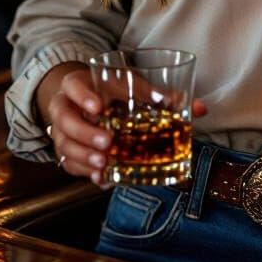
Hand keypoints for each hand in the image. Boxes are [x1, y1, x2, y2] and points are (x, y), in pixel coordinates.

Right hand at [45, 67, 207, 185]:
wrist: (84, 98)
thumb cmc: (111, 90)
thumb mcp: (130, 85)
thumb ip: (158, 95)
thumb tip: (199, 109)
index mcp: (79, 84)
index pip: (74, 86)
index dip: (83, 96)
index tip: (99, 107)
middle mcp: (65, 106)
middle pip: (65, 119)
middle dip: (85, 133)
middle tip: (108, 142)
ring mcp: (62, 130)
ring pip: (64, 144)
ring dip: (84, 155)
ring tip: (104, 164)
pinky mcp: (65, 150)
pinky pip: (68, 163)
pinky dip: (84, 171)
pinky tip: (101, 178)